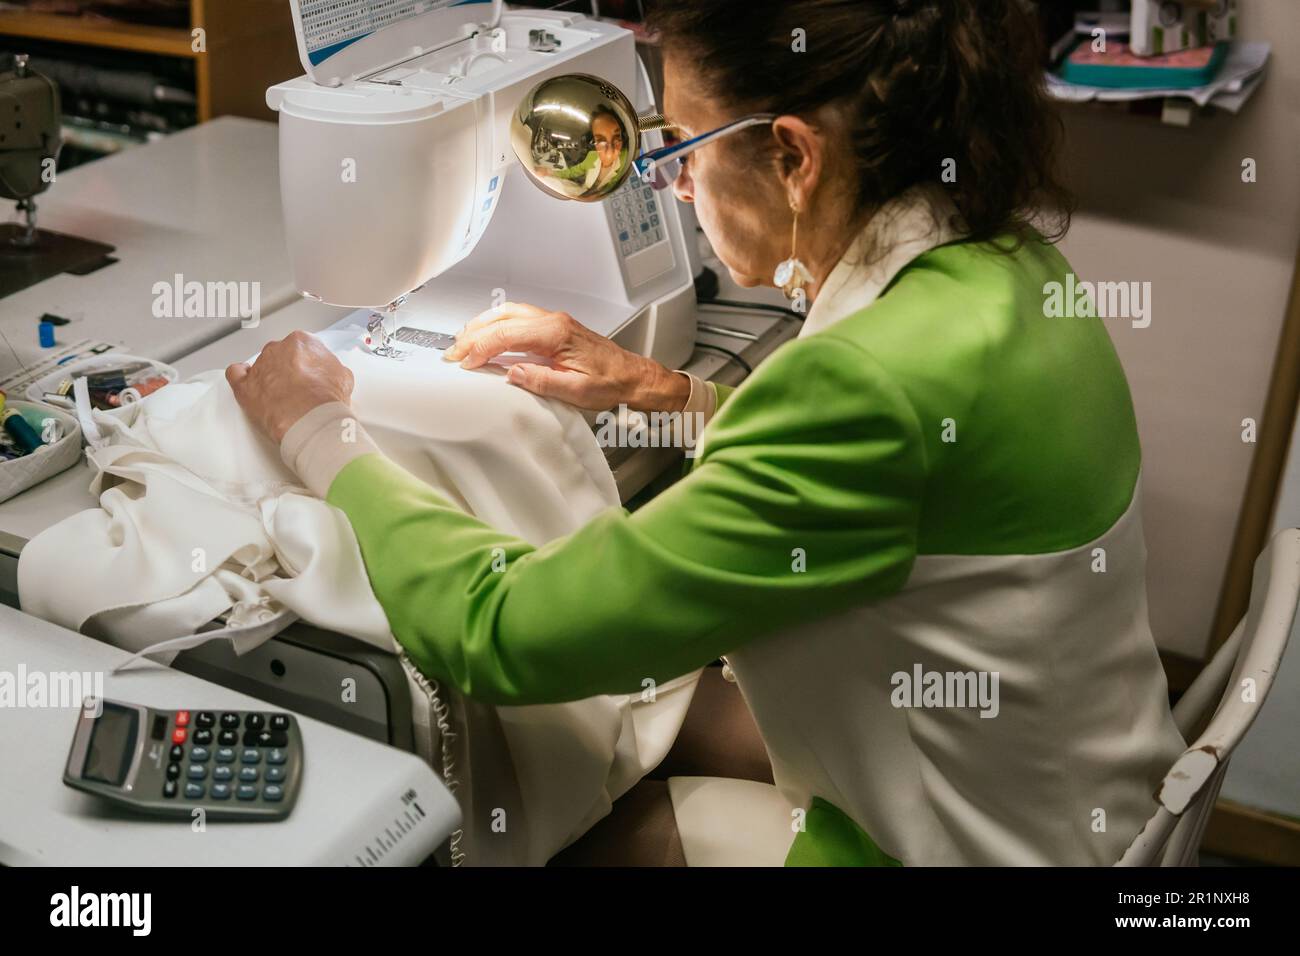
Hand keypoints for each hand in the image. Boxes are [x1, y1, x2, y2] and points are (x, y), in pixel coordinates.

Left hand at [226, 330, 354, 443]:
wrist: (311, 421)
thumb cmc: (325, 400)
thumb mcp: (344, 378)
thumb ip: (332, 368)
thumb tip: (330, 374)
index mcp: (302, 342)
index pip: (304, 347)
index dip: (309, 363)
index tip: (312, 375)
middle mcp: (278, 349)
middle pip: (281, 355)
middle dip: (288, 369)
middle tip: (299, 387)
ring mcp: (259, 367)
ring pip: (261, 365)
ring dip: (268, 376)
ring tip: (280, 395)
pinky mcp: (245, 386)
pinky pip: (236, 375)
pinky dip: (241, 377)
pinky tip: (249, 383)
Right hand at [444, 302, 688, 411]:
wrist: (634, 377)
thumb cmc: (612, 383)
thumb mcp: (576, 391)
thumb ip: (541, 381)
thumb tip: (511, 374)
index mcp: (555, 334)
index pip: (505, 335)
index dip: (480, 349)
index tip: (464, 363)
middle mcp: (553, 321)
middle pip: (501, 318)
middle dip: (473, 334)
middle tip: (453, 352)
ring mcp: (554, 320)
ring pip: (508, 312)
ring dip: (482, 325)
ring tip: (463, 341)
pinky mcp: (555, 326)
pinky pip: (519, 317)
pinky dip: (497, 324)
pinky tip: (489, 335)